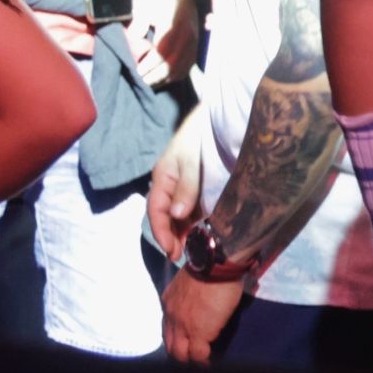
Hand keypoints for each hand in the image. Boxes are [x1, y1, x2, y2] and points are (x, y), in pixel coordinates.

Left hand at [127, 0, 199, 89]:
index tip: (136, 70)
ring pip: (181, 66)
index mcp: (172, 22)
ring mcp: (193, 39)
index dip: (149, 64)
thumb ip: (139, 22)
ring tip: (150, 81)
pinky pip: (188, 65)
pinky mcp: (196, 43)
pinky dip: (176, 74)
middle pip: (172, 63)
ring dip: (164, 77)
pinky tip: (164, 77)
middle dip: (154, 75)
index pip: (162, 50)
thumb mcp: (143, 3)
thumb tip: (132, 39)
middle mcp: (186, 33)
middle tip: (140, 79)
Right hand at [147, 117, 205, 261]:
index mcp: (163, 177)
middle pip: (165, 216)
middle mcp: (170, 185)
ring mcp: (183, 187)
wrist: (216, 116)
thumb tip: (178, 215)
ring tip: (189, 251)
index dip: (161, 232)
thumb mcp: (191, 158)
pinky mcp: (197, 187)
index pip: (157, 210)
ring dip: (181, 233)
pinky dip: (192, 224)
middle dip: (170, 237)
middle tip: (180, 256)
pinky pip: (191, 210)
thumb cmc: (200, 134)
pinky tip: (200, 234)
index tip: (170, 250)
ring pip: (177, 216)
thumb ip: (186, 186)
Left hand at [162, 269, 244, 363]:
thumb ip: (189, 296)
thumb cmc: (208, 268)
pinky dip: (202, 360)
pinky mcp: (199, 333)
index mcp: (169, 303)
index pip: (167, 327)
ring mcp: (183, 327)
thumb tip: (199, 302)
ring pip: (180, 354)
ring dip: (189, 359)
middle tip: (190, 357)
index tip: (186, 339)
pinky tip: (208, 362)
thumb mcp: (190, 282)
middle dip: (179, 353)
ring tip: (199, 363)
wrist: (214, 266)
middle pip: (170, 345)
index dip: (177, 336)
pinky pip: (198, 355)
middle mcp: (171, 317)